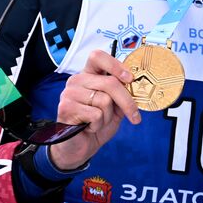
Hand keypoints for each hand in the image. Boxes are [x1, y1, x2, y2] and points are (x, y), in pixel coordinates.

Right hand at [47, 49, 141, 171]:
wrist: (80, 145)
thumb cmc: (97, 123)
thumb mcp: (115, 107)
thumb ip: (122, 94)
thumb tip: (137, 85)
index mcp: (89, 75)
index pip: (98, 57)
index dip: (115, 65)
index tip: (129, 78)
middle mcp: (77, 81)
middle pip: (110, 83)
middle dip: (127, 102)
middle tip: (134, 116)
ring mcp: (69, 93)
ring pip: (104, 100)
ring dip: (108, 117)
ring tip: (98, 122)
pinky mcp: (66, 108)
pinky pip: (96, 114)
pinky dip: (98, 125)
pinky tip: (89, 127)